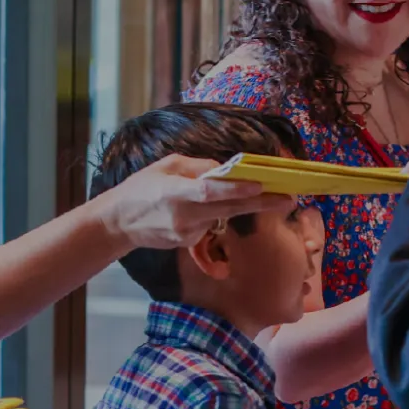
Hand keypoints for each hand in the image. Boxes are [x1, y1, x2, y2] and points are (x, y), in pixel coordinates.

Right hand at [97, 154, 295, 250]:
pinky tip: (193, 210)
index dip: (235, 190)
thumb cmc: (143, 186)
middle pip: (228, 209)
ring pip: (221, 216)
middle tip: (289, 199)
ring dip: (232, 205)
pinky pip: (210, 225)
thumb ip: (198, 167)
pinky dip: (211, 214)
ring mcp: (186, 233)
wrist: (119, 222)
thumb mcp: (167, 165)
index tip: (258, 186)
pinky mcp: (188, 243)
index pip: (209, 191)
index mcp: (174, 191)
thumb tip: (228, 169)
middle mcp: (183, 215)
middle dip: (261, 204)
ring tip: (228, 193)